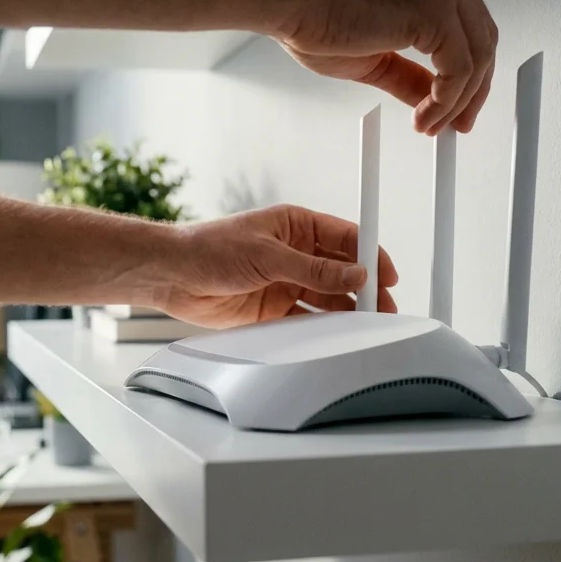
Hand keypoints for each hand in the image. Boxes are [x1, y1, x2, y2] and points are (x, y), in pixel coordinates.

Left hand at [155, 204, 397, 328]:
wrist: (172, 275)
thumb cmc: (211, 247)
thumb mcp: (268, 255)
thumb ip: (314, 268)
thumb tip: (355, 273)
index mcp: (296, 226)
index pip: (346, 238)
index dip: (370, 254)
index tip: (388, 274)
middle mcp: (294, 253)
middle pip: (341, 271)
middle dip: (364, 288)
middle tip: (383, 308)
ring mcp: (285, 282)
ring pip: (327, 297)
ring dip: (346, 310)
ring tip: (364, 325)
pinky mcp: (273, 309)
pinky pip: (306, 319)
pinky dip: (321, 327)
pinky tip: (334, 335)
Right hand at [274, 0, 497, 134]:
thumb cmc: (314, 11)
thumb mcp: (374, 54)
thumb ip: (408, 74)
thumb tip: (429, 98)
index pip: (469, 25)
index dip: (469, 71)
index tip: (458, 104)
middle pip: (483, 39)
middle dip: (474, 90)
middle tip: (458, 124)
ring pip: (477, 57)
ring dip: (457, 102)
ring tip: (431, 125)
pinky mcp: (435, 11)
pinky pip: (459, 69)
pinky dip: (445, 101)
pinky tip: (424, 115)